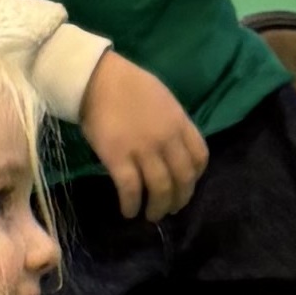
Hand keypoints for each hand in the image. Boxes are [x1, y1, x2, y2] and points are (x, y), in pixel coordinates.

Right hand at [80, 53, 209, 220]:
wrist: (96, 78)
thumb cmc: (128, 84)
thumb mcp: (162, 99)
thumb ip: (172, 123)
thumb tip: (173, 146)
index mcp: (179, 122)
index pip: (200, 157)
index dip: (195, 176)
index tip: (186, 184)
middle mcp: (167, 139)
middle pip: (183, 178)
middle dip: (179, 199)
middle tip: (171, 209)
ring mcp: (143, 150)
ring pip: (160, 189)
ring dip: (157, 208)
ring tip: (151, 215)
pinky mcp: (118, 158)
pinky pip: (131, 189)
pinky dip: (132, 205)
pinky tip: (129, 212)